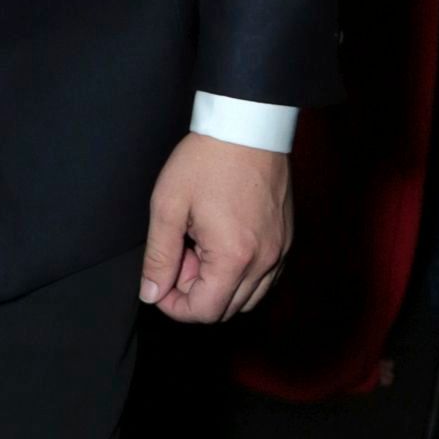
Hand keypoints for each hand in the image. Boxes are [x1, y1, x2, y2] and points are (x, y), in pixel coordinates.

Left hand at [139, 133, 291, 323]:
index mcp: (233, 257)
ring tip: (199, 246)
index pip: (204, 311)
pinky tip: (221, 243)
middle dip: (194, 292)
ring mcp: (281, 252)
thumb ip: (159, 257)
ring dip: (218, 285)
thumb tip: (151, 293)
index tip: (160, 282)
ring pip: (248, 298)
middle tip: (179, 253)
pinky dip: (240, 275)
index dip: (174, 306)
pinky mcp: (287, 240)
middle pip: (226, 309)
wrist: (248, 127)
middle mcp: (265, 261)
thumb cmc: (206, 160)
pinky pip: (264, 278)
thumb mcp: (168, 207)